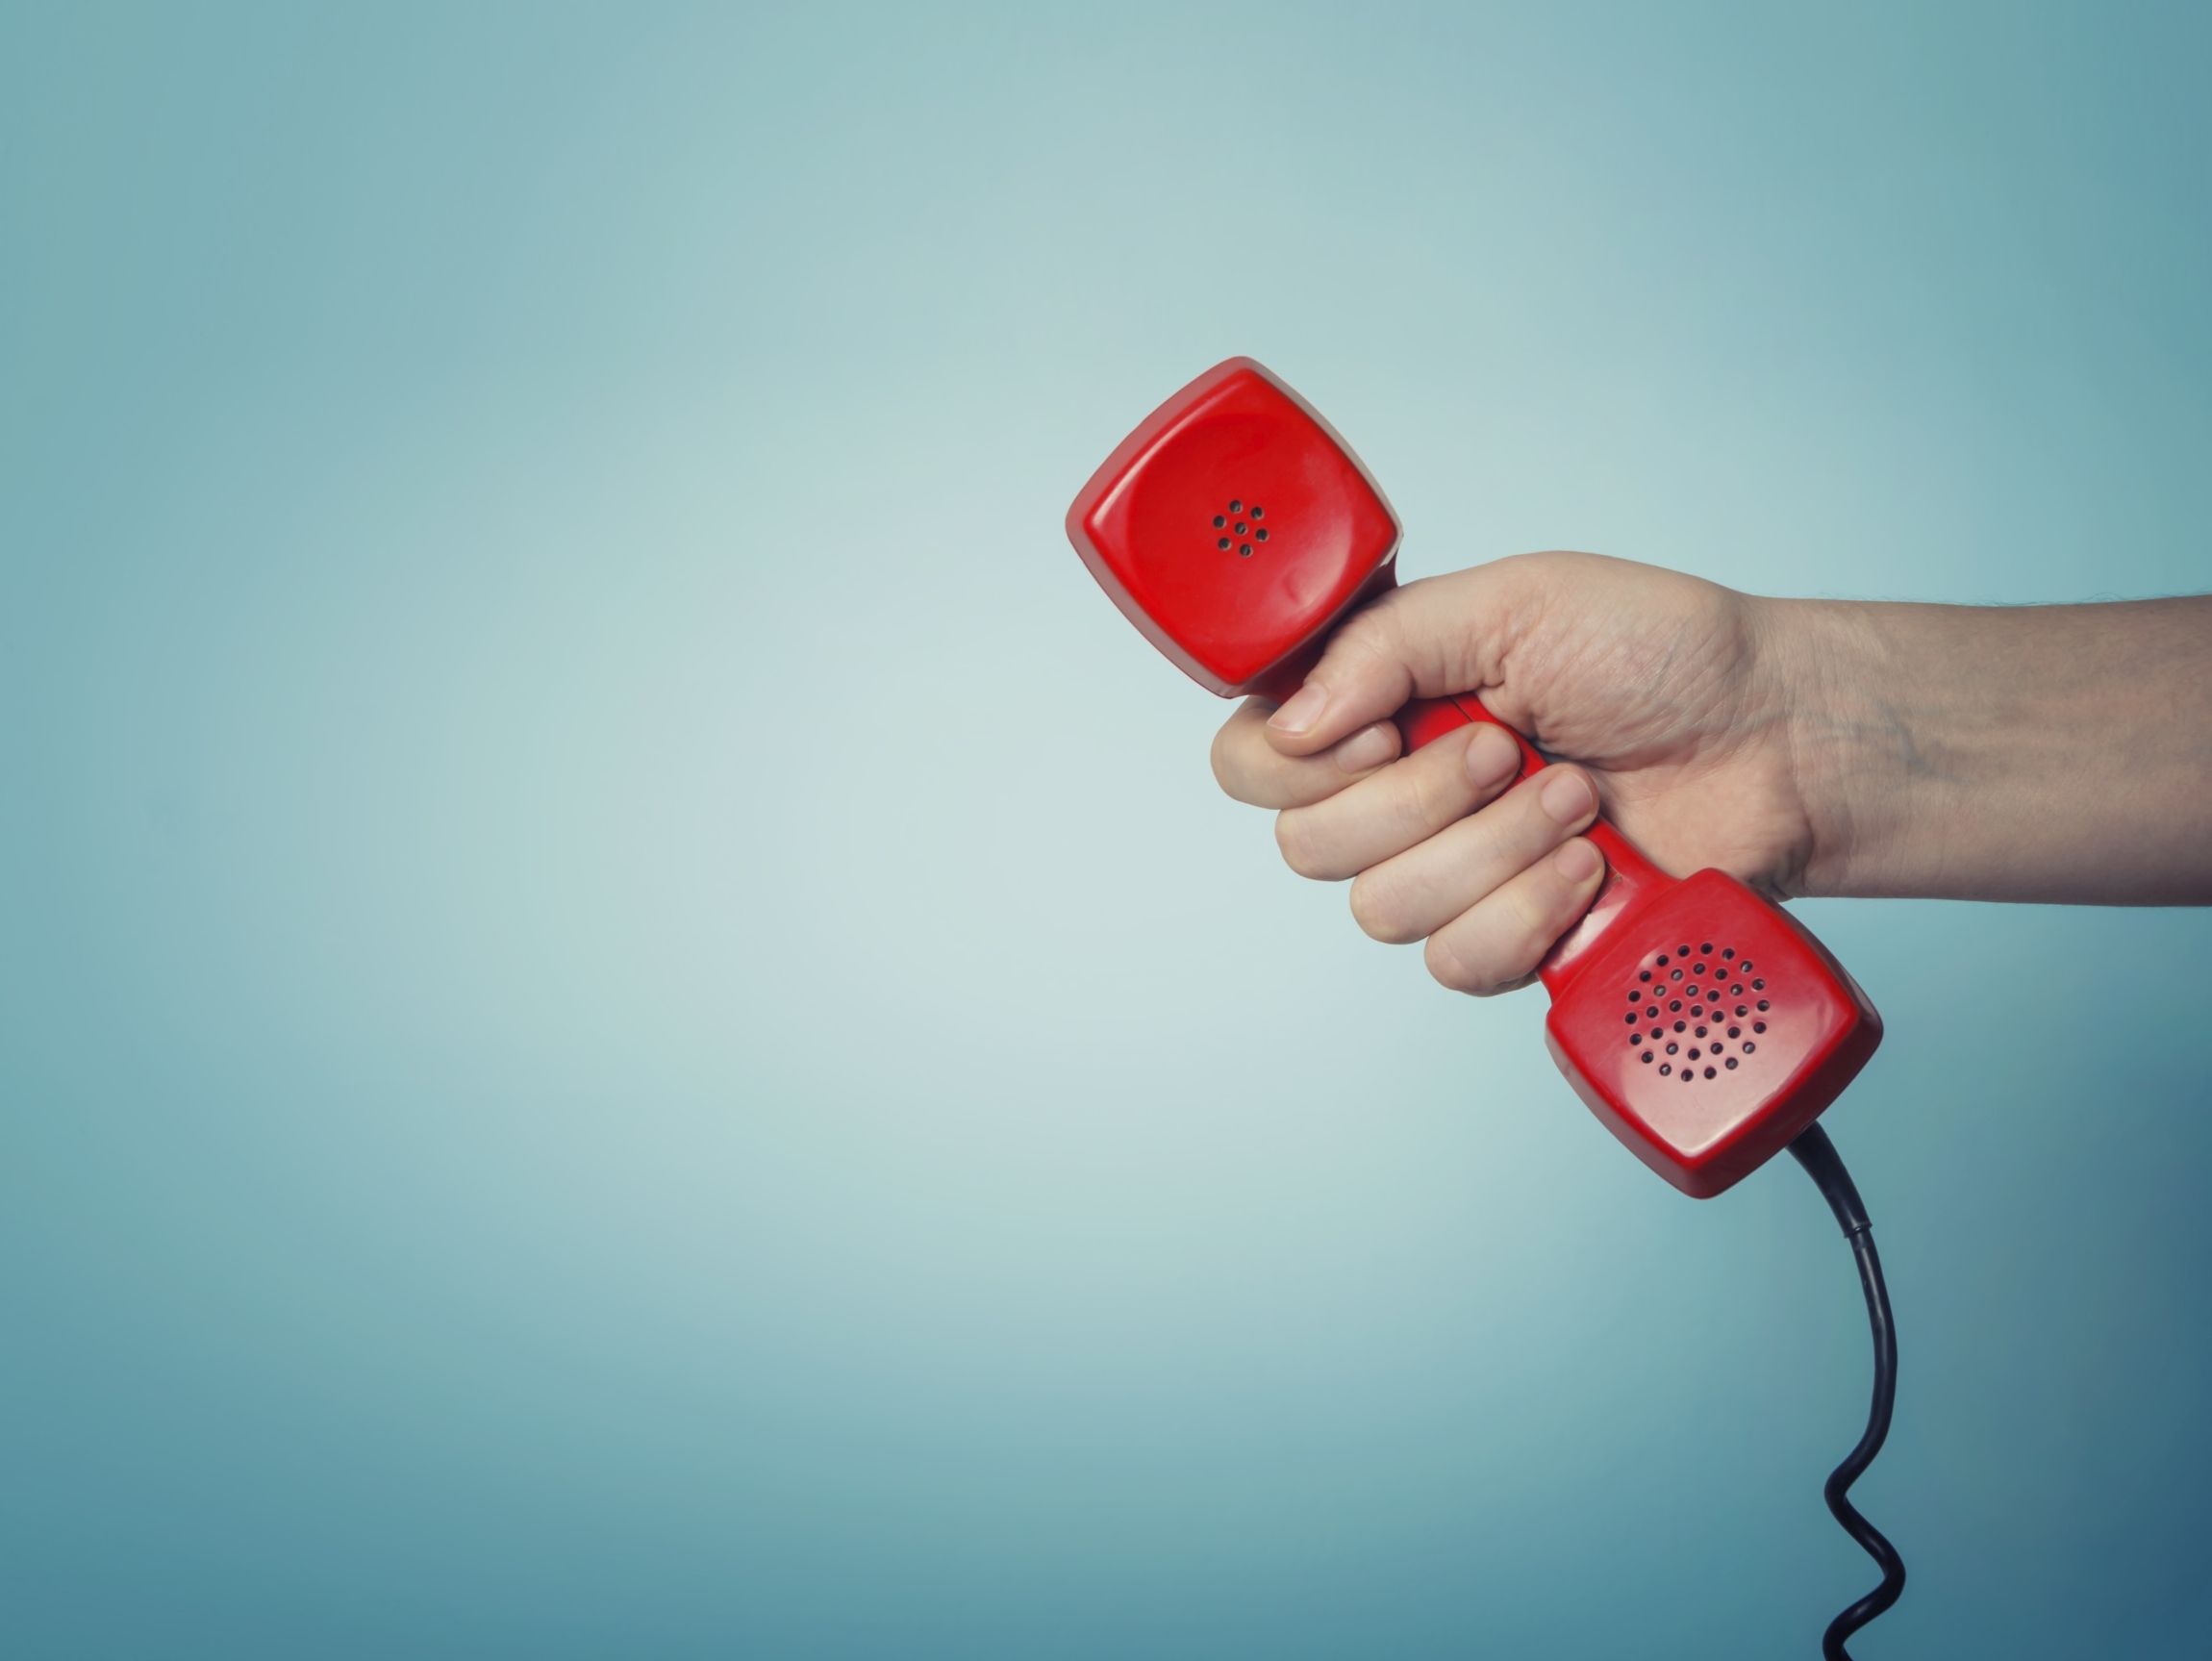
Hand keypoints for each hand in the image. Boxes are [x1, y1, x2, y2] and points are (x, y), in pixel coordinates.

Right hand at [1209, 552, 1812, 994]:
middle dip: (1419, 799)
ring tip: (1575, 798)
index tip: (1378, 731)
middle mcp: (1402, 795)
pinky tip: (1587, 871)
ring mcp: (1455, 874)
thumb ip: (1385, 645)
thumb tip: (1297, 720)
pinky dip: (1527, 913)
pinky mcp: (1513, 941)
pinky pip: (1458, 963)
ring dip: (1491, 849)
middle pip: (1307, 847)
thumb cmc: (1666, 655)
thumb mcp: (1515, 601)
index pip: (1253, 758)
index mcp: (1380, 703)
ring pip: (1384, 910)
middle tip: (1506, 750)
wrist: (1778, 743)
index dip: (1293, 763)